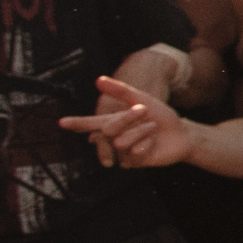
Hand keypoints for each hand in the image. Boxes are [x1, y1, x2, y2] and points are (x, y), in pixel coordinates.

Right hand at [60, 75, 194, 168]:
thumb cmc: (160, 116)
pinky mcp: (134, 162)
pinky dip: (147, 144)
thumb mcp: (142, 99)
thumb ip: (121, 91)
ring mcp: (123, 152)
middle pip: (108, 130)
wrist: (181, 134)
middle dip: (127, 118)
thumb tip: (98, 80)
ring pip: (121, 143)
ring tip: (152, 130)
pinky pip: (134, 153)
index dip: (77, 123)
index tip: (61, 122)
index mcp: (113, 122)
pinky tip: (153, 144)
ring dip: (141, 132)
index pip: (91, 123)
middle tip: (144, 111)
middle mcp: (114, 137)